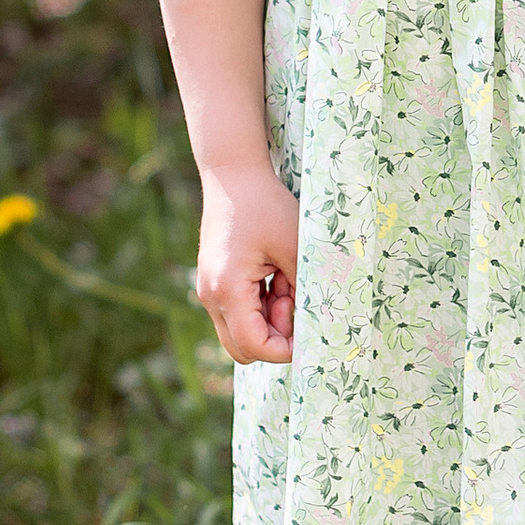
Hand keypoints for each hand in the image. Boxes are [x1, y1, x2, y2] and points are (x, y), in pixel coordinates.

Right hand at [194, 161, 297, 364]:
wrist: (234, 175)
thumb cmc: (266, 206)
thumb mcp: (295, 247)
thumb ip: (304, 290)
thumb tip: (316, 324)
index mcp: (227, 289)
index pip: (254, 346)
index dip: (284, 349)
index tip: (308, 329)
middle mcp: (211, 296)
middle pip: (242, 349)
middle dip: (274, 337)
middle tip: (292, 300)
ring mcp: (209, 291)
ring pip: (240, 332)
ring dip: (268, 318)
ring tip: (285, 279)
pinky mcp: (215, 283)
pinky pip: (239, 312)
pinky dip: (260, 305)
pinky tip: (275, 275)